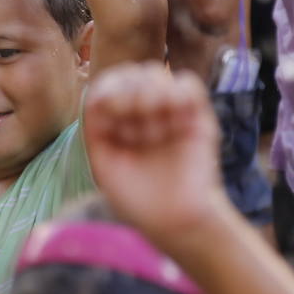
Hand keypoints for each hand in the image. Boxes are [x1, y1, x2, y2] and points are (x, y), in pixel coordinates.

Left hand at [84, 63, 226, 244]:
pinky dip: (177, 93)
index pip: (108, 84)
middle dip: (128, 93)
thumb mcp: (104, 165)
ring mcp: (169, 113)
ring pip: (157, 72)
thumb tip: (99, 96)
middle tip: (134, 127)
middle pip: (131, 73)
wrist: (175, 221)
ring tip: (154, 131)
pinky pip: (188, 84)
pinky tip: (173, 119)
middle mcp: (142, 114)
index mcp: (117, 122)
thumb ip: (96, 128)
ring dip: (150, 96)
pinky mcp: (197, 117)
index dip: (109, 89)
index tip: (110, 112)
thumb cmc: (138, 201)